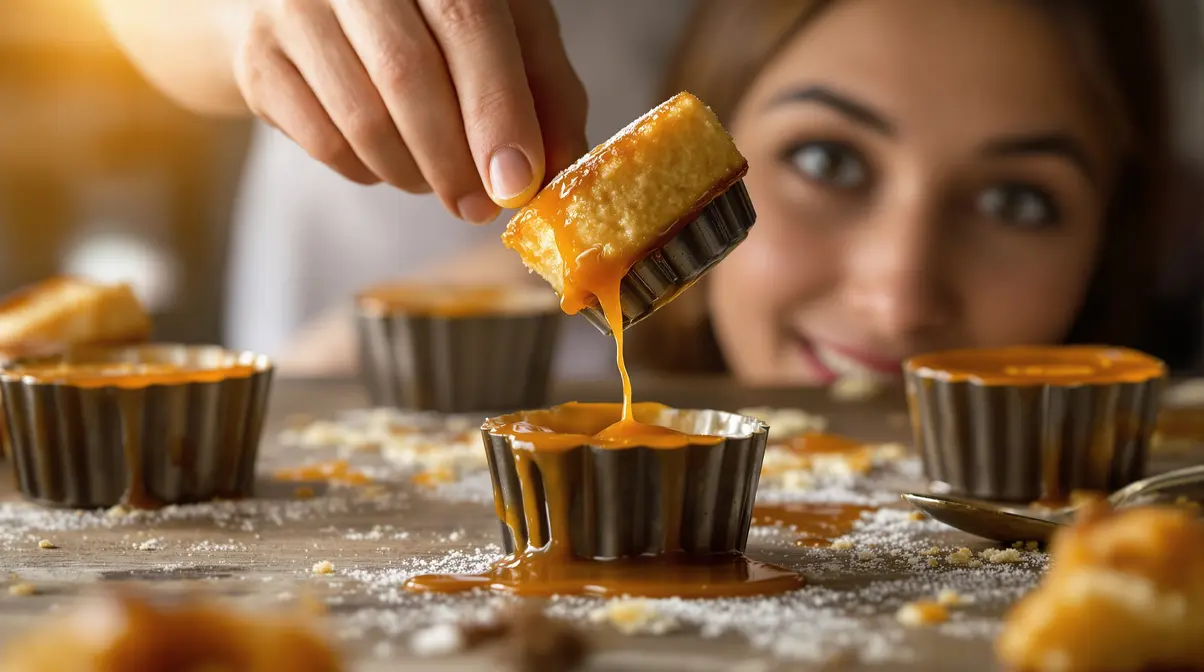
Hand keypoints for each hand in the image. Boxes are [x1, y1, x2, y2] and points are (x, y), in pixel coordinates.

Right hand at [233, 0, 588, 221]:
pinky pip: (323, 141)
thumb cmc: (424, 13)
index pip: (468, 21)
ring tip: (439, 183)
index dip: (497, 108)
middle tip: (479, 207)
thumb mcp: (501, 26)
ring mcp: (296, 5)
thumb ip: (542, 86)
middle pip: (408, 74)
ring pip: (363, 117)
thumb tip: (562, 166)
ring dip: (413, 173)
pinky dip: (369, 170)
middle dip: (454, 159)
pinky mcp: (259, 59)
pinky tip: (389, 162)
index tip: (516, 181)